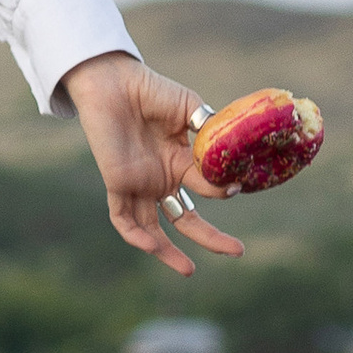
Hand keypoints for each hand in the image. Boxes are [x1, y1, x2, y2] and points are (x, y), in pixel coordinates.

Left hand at [61, 51, 248, 274]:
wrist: (114, 82)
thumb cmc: (152, 90)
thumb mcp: (189, 109)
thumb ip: (209, 129)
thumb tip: (234, 147)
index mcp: (182, 162)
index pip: (208, 188)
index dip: (223, 189)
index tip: (237, 184)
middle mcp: (163, 178)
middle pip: (188, 218)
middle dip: (211, 238)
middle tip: (238, 251)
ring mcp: (140, 184)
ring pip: (155, 227)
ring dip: (169, 252)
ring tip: (189, 271)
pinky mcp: (117, 183)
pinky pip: (123, 218)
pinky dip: (135, 235)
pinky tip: (150, 246)